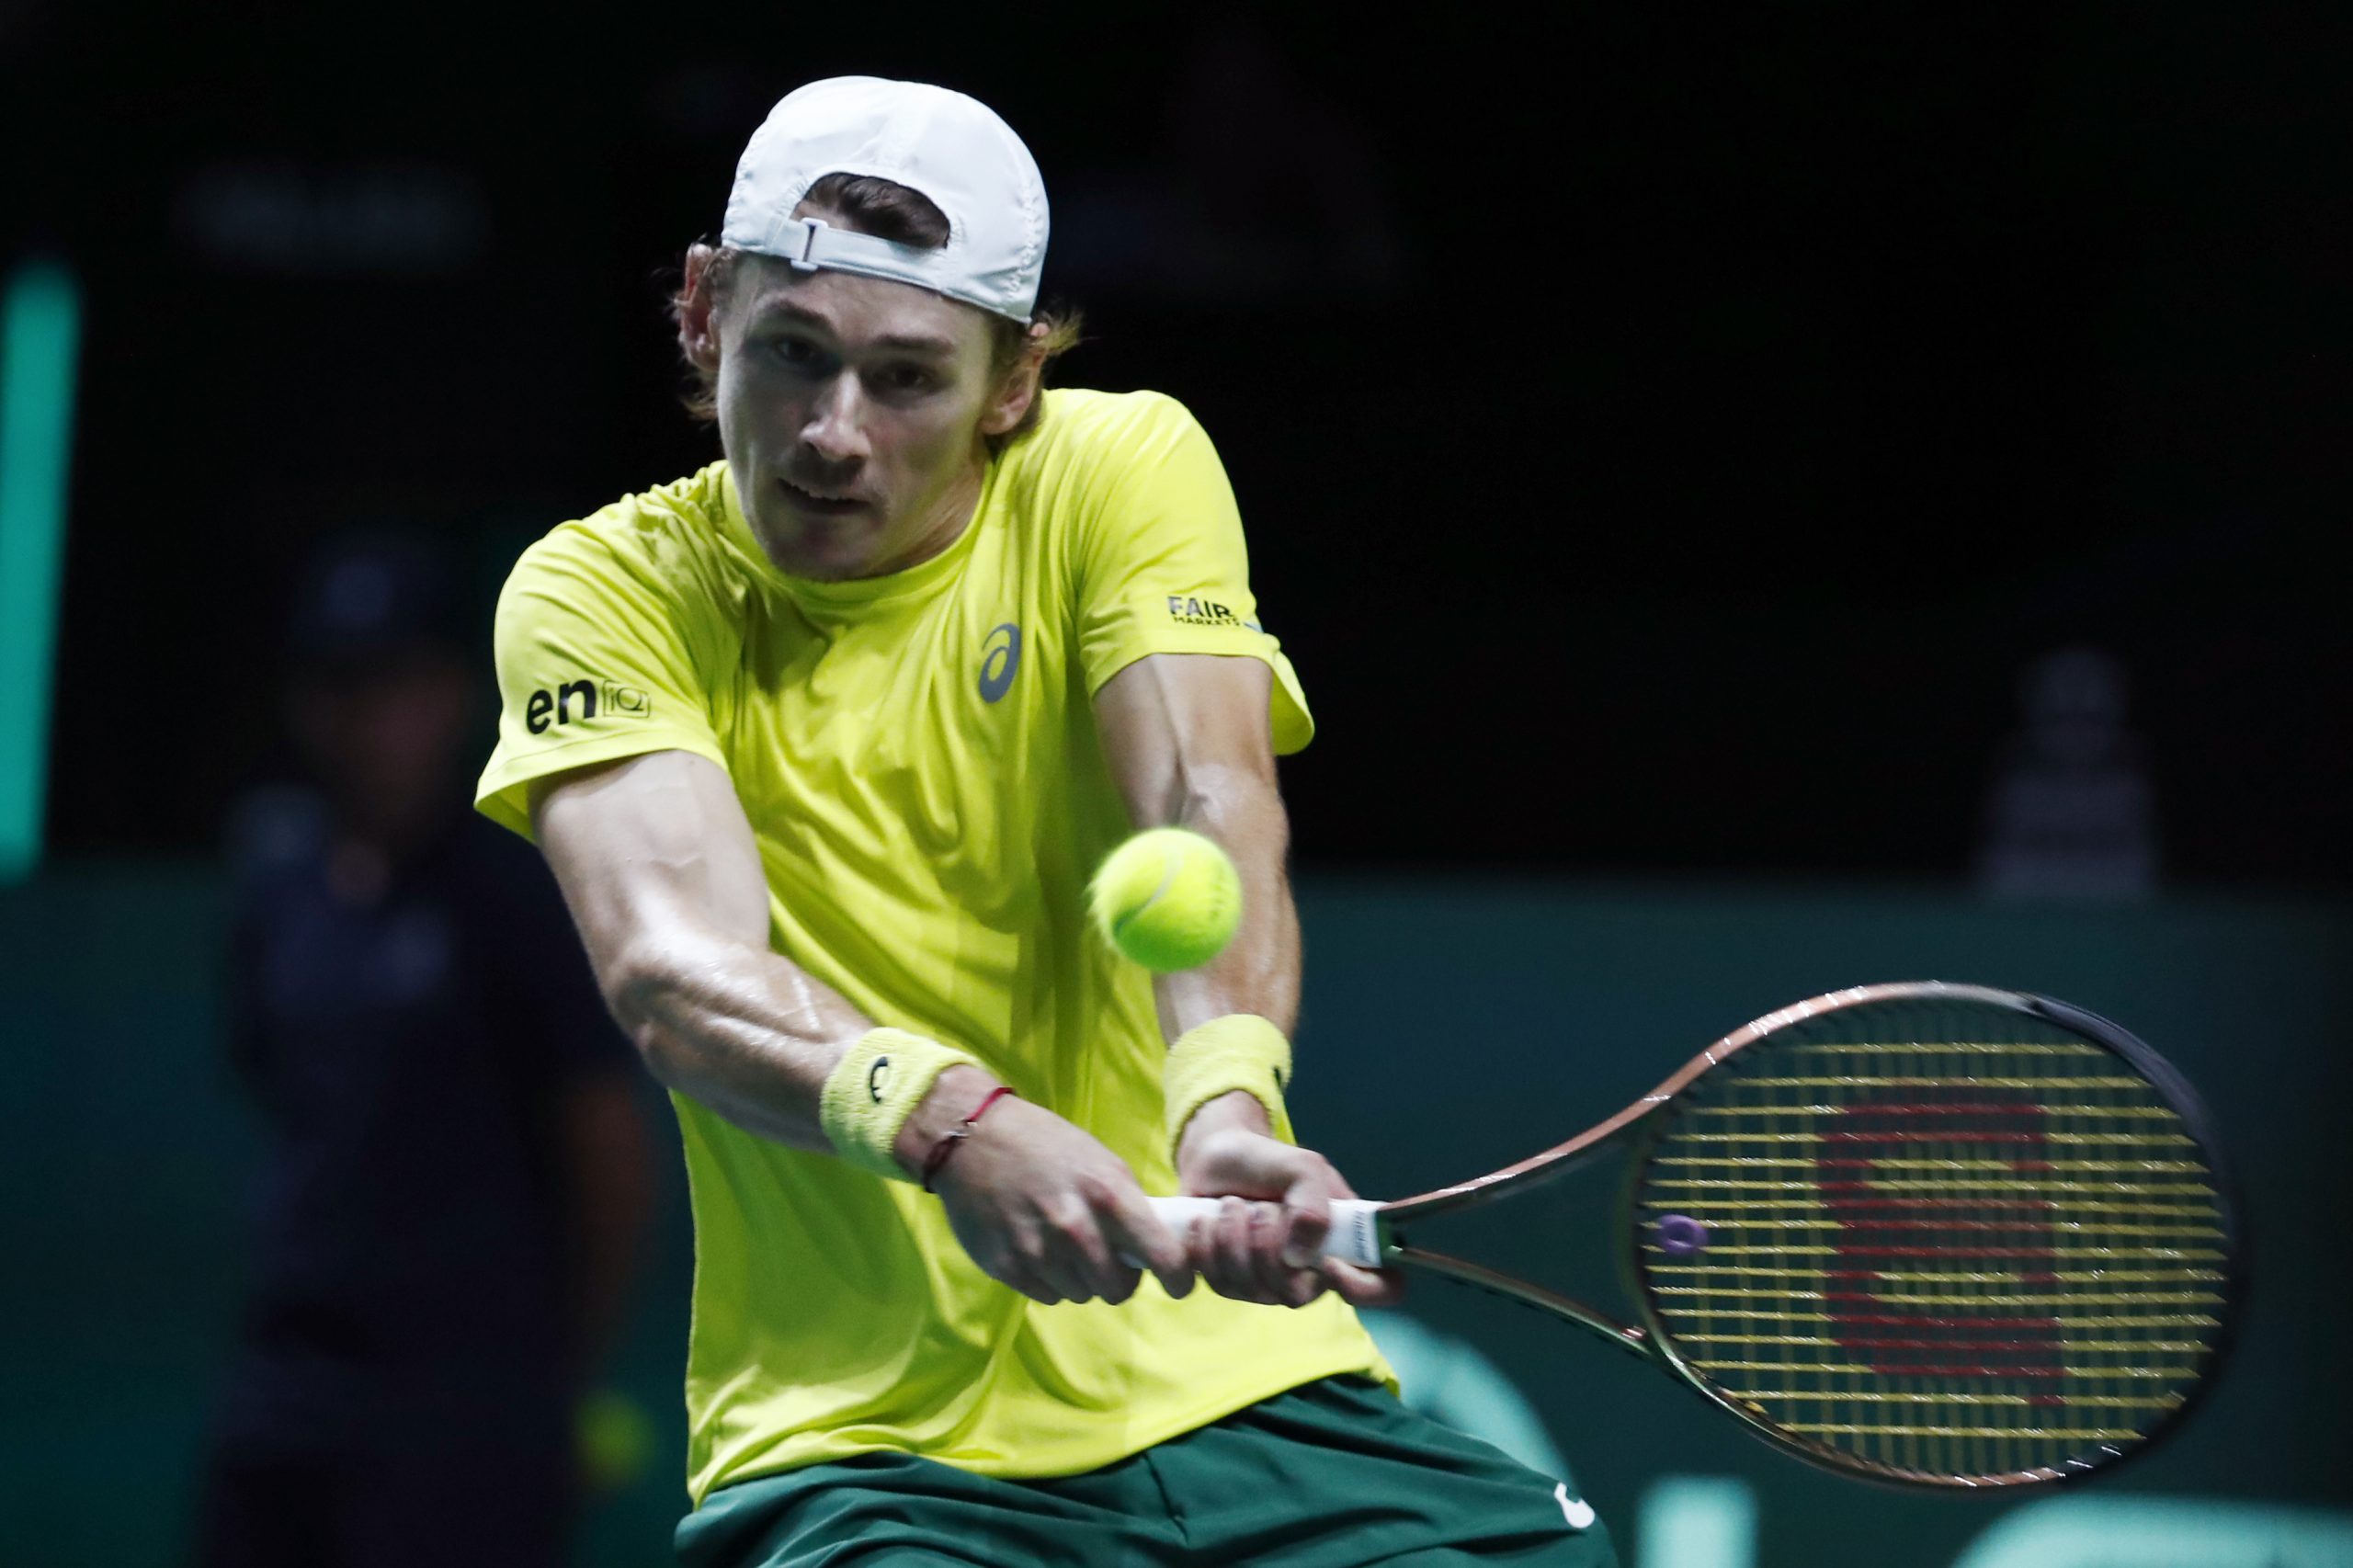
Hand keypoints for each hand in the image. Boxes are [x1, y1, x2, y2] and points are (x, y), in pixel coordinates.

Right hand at [912, 1069, 1193, 1305]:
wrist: (973, 1138)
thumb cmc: (1047, 1146)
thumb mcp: (1101, 1162)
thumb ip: (1128, 1207)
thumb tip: (1153, 1251)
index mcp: (1107, 1192)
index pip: (1162, 1256)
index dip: (1177, 1278)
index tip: (1178, 1284)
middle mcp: (1074, 1226)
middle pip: (1117, 1289)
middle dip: (1119, 1279)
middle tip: (1109, 1259)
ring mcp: (1037, 1250)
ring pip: (1082, 1295)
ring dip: (1081, 1279)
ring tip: (1065, 1246)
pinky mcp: (1006, 1266)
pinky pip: (1048, 1295)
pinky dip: (1050, 1280)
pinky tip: (1039, 1248)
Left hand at [1174, 1092, 1404, 1308]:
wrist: (1215, 1158)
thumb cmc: (1267, 1162)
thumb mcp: (1301, 1166)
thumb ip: (1313, 1202)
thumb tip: (1299, 1258)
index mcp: (1342, 1244)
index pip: (1380, 1287)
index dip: (1361, 1288)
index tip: (1327, 1263)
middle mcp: (1308, 1271)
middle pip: (1298, 1295)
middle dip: (1267, 1248)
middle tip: (1257, 1208)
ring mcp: (1266, 1282)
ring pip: (1250, 1291)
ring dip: (1231, 1241)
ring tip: (1229, 1205)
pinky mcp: (1227, 1282)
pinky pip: (1215, 1287)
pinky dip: (1204, 1249)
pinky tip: (1203, 1222)